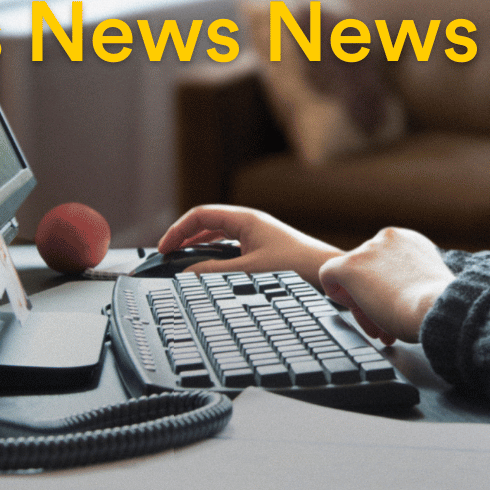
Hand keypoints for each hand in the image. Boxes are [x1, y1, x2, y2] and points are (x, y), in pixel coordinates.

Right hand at [157, 205, 342, 286]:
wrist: (325, 272)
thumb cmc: (295, 266)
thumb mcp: (248, 271)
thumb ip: (214, 272)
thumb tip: (186, 274)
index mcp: (245, 219)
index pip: (200, 215)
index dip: (178, 230)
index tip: (164, 249)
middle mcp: (249, 223)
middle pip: (207, 223)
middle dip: (185, 237)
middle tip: (167, 255)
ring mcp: (256, 234)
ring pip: (218, 235)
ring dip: (198, 246)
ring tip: (181, 261)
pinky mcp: (262, 248)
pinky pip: (229, 246)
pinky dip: (213, 254)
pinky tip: (208, 269)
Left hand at [318, 227, 454, 344]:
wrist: (437, 305)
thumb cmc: (438, 304)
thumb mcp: (431, 283)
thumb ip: (415, 279)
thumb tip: (406, 293)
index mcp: (410, 240)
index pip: (386, 261)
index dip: (387, 285)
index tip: (396, 304)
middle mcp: (388, 238)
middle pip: (367, 268)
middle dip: (373, 294)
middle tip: (384, 319)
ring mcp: (368, 249)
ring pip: (351, 276)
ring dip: (360, 299)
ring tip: (376, 322)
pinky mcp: (350, 265)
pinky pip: (328, 274)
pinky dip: (334, 291)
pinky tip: (350, 305)